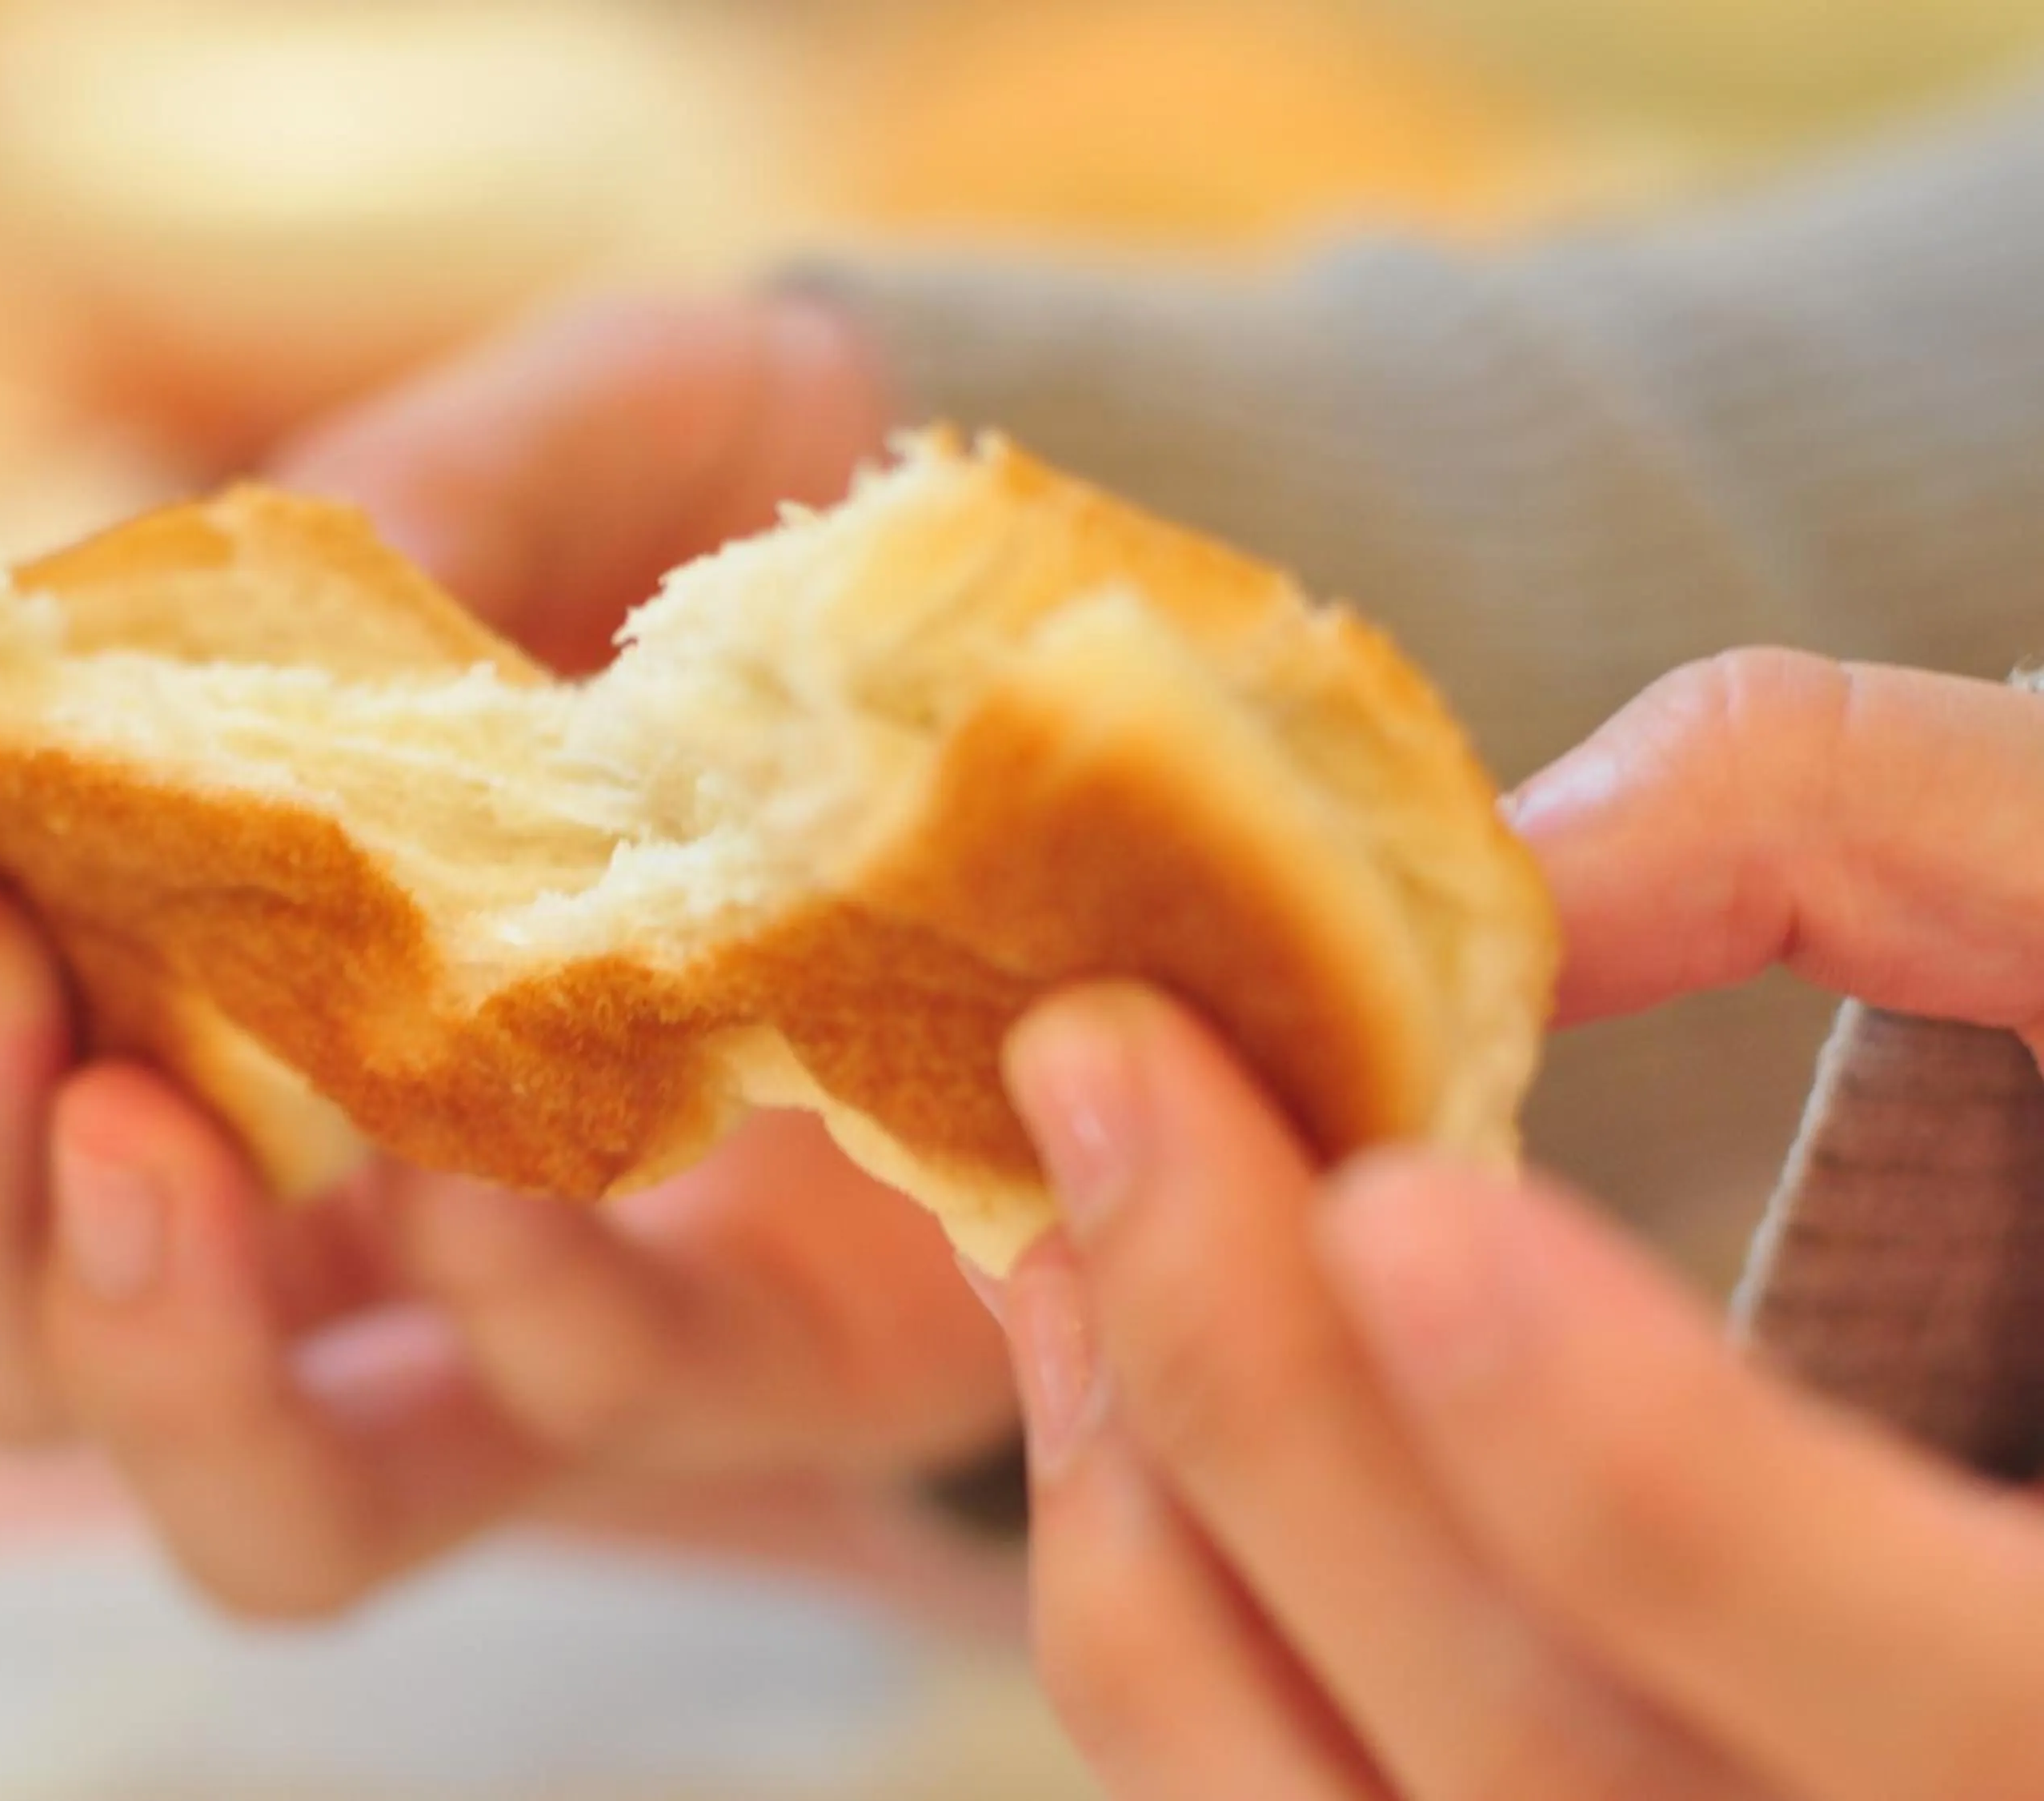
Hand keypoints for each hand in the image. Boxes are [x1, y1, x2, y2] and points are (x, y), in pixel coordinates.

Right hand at [0, 293, 1026, 1628]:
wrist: (1071, 641)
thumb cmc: (776, 531)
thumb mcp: (569, 447)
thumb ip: (363, 529)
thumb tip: (130, 655)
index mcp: (224, 1010)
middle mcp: (346, 1211)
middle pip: (27, 1356)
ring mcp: (537, 1322)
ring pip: (257, 1504)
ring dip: (145, 1349)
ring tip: (147, 1136)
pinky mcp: (761, 1360)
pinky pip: (582, 1418)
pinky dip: (506, 1314)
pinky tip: (478, 1183)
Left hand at [990, 649, 2043, 1798]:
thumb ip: (1874, 832)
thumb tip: (1509, 869)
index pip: (1954, 1705)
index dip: (1649, 1481)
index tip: (1403, 1200)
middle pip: (1560, 1769)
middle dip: (1278, 1409)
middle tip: (1095, 1071)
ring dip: (1161, 1526)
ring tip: (1055, 1215)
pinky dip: (1162, 1628)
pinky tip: (1104, 1387)